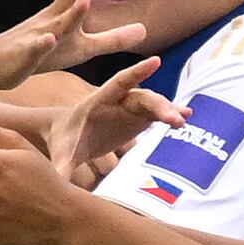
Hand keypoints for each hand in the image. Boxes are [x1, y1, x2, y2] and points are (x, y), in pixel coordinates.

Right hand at [0, 0, 151, 87]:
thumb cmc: (42, 53)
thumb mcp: (83, 48)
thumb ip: (112, 38)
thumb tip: (145, 30)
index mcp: (66, 11)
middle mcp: (53, 17)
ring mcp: (39, 35)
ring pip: (57, 22)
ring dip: (72, 10)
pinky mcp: (26, 56)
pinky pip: (35, 50)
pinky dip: (42, 44)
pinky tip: (49, 38)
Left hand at [49, 61, 185, 183]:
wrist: (68, 138)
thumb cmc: (64, 140)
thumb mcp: (62, 152)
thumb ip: (62, 165)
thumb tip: (58, 183)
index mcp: (96, 102)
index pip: (118, 84)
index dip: (136, 72)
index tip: (156, 61)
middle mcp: (116, 101)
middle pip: (141, 97)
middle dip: (158, 105)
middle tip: (175, 118)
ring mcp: (129, 108)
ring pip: (152, 105)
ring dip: (167, 111)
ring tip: (182, 120)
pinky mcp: (137, 119)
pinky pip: (156, 115)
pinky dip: (170, 116)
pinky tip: (185, 118)